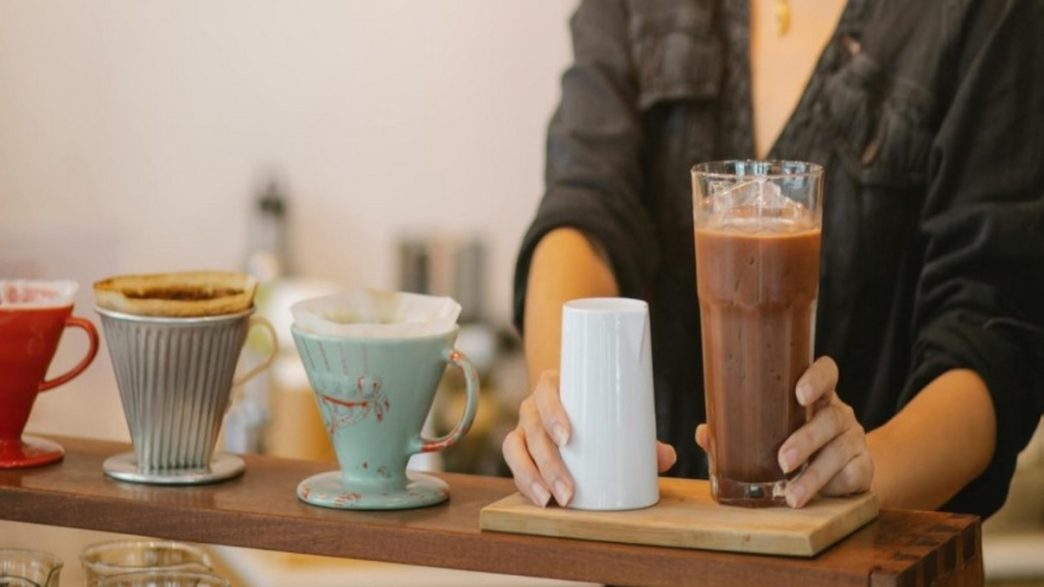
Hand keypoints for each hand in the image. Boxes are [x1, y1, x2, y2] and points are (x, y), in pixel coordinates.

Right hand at [503, 369, 677, 506]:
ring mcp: (523, 427)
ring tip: (551, 501)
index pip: (546, 391)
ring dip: (531, 477)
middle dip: (548, 462)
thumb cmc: (596, 413)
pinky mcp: (518, 449)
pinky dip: (524, 482)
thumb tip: (667, 457)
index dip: (552, 412)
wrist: (572, 410)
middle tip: (568, 490)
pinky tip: (539, 499)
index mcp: (555, 387)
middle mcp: (533, 406)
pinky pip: (514, 464)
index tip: (567, 438)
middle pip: (532, 429)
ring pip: (515, 449)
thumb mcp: (614, 418)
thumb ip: (640, 438)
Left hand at [696, 357, 872, 507]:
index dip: (816, 378)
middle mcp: (839, 413)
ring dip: (814, 475)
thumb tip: (704, 433)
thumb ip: (739, 431)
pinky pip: (853, 474)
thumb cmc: (794, 441)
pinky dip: (832, 487)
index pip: (827, 372)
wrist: (838, 470)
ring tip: (792, 494)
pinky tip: (814, 497)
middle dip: (806, 439)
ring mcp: (854, 439)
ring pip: (840, 450)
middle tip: (782, 460)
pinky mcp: (863, 467)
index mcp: (817, 395)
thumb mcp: (770, 432)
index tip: (800, 394)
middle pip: (831, 418)